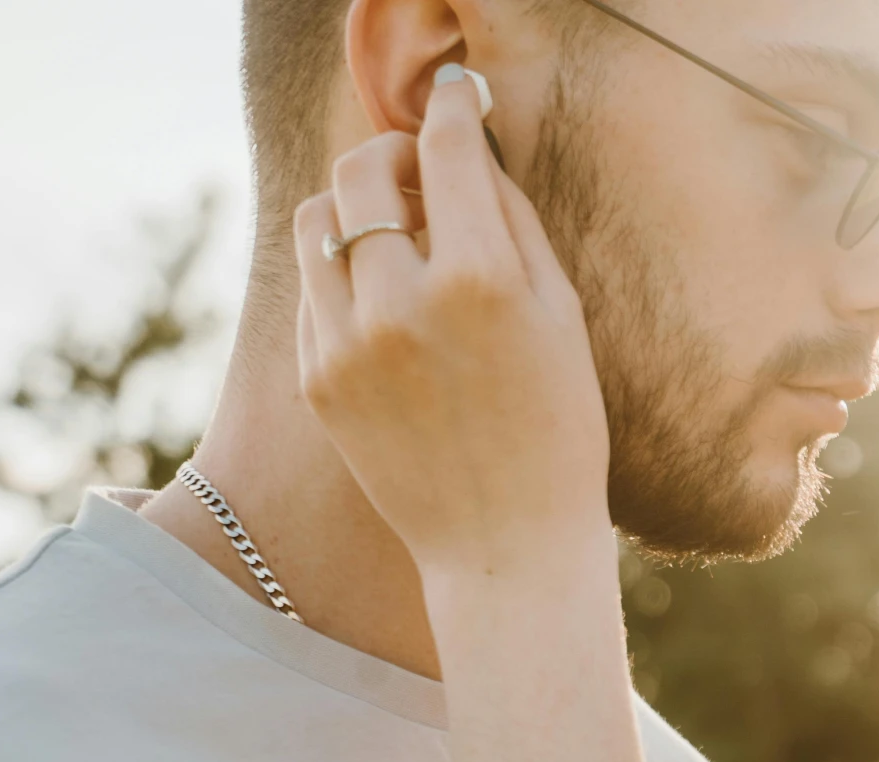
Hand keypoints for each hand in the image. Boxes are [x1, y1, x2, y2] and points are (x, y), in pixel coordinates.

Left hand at [293, 73, 609, 583]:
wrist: (506, 545)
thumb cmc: (558, 432)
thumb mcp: (563, 319)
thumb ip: (514, 224)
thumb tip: (471, 152)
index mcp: (480, 281)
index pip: (444, 150)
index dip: (449, 110)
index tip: (453, 99)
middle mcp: (403, 303)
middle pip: (360, 169)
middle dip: (391, 153)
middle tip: (422, 175)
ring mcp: (349, 342)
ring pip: (320, 220)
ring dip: (357, 209)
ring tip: (398, 240)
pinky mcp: (318, 378)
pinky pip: (315, 289)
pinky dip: (347, 277)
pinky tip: (391, 310)